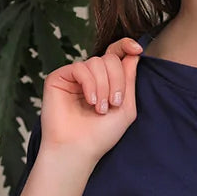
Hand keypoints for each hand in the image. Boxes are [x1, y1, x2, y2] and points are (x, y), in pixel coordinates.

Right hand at [41, 36, 144, 160]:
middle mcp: (90, 76)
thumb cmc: (101, 134)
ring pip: (96, 62)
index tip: (137, 49)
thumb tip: (134, 53)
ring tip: (100, 108)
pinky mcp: (59, 78)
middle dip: (117, 80)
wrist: (78, 149)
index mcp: (106, 81)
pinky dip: (89, 84)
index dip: (126, 46)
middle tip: (115, 103)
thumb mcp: (126, 107)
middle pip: (110, 58)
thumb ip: (129, 80)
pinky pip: (80, 68)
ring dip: (103, 86)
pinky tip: (90, 101)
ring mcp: (74, 76)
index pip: (116, 55)